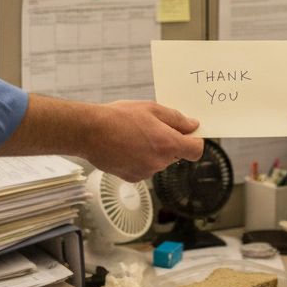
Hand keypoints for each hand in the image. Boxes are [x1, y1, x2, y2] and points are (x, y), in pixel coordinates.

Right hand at [82, 100, 203, 181]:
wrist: (90, 132)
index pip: (196, 150)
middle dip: (169, 142)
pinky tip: (126, 147)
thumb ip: (176, 118)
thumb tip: (193, 126)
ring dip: (153, 150)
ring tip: (134, 135)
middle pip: (176, 154)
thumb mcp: (151, 108)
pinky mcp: (132, 178)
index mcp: (168, 144)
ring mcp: (146, 172)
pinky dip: (140, 159)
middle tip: (151, 127)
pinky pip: (145, 167)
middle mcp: (160, 162)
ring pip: (159, 161)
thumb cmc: (119, 117)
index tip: (188, 132)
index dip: (194, 140)